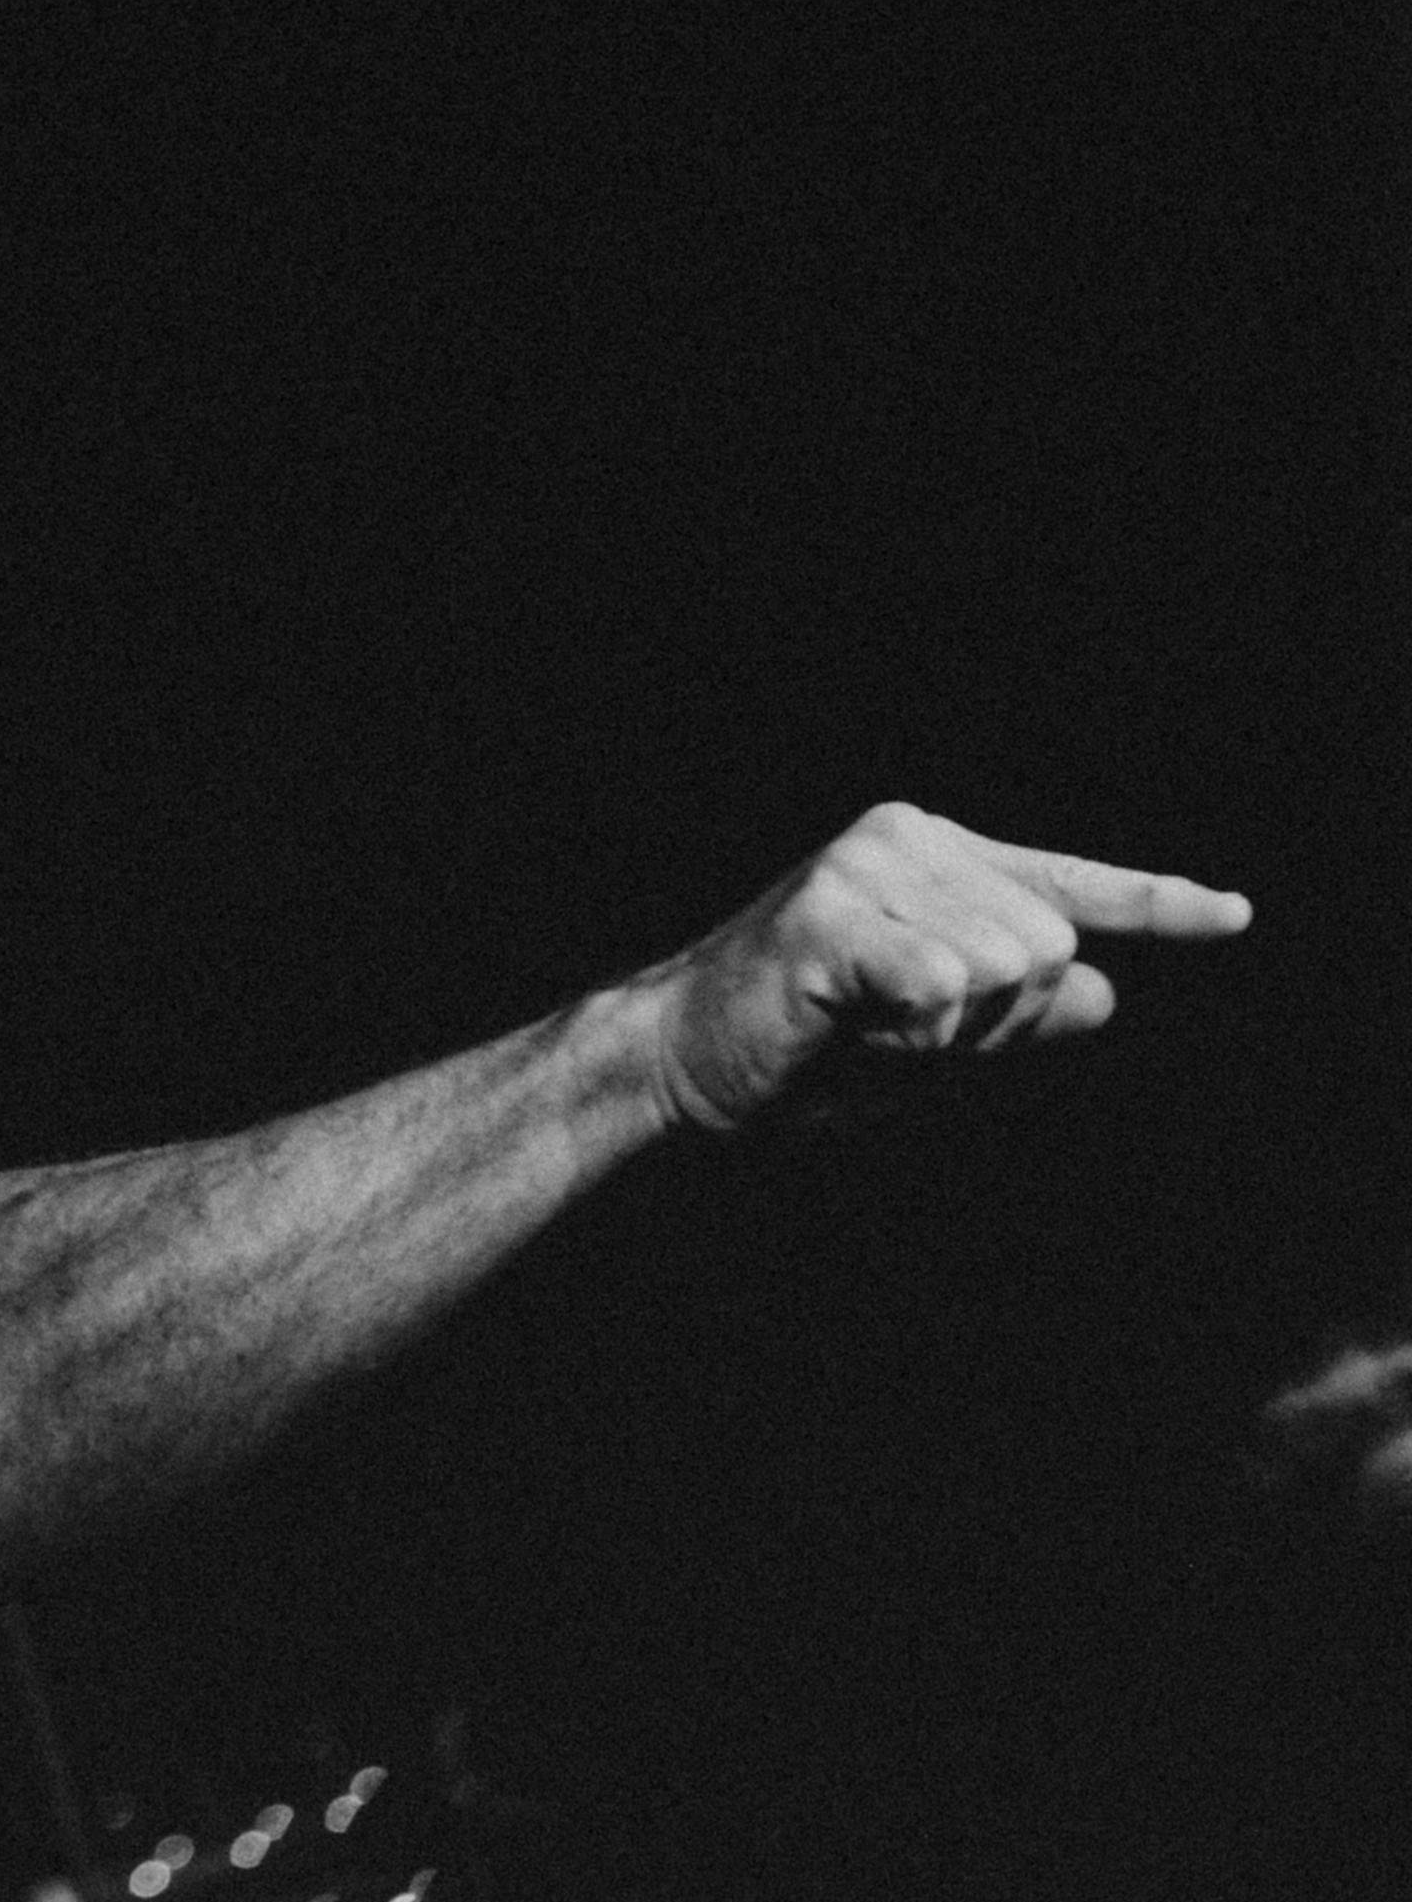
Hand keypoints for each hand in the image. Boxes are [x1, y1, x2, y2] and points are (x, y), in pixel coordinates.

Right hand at [644, 802, 1249, 1134]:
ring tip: (863, 1033)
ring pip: (1004, 967)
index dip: (1155, 905)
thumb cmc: (794, 1051)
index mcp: (936, 859)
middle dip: (995, 1022)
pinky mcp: (827, 915)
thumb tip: (1104, 995)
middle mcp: (908, 839)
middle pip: (1047, 945)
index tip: (1230, 919)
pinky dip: (914, 1027)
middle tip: (898, 1040)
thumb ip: (1014, 1017)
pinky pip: (940, 983)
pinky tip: (855, 1024)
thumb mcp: (924, 1040)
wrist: (671, 1062)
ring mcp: (866, 868)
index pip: (1068, 885)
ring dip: (945, 1032)